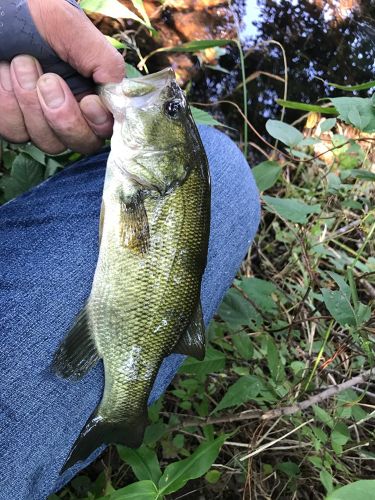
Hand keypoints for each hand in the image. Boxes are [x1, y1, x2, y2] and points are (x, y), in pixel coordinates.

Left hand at [0, 0, 124, 154]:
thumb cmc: (34, 14)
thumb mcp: (74, 30)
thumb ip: (106, 64)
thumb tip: (122, 98)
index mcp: (91, 91)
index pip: (106, 129)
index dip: (98, 123)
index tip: (88, 101)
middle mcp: (70, 111)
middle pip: (82, 143)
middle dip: (65, 118)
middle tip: (48, 81)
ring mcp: (40, 120)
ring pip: (48, 142)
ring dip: (32, 103)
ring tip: (20, 64)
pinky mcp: (14, 121)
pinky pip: (16, 132)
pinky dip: (9, 103)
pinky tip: (6, 75)